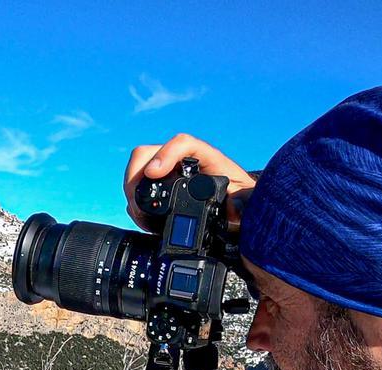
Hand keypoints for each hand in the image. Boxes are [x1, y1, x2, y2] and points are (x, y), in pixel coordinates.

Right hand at [124, 134, 256, 231]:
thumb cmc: (244, 199)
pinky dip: (134, 196)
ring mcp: (170, 170)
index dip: (166, 154)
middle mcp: (185, 160)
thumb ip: (243, 205)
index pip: (183, 143)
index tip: (155, 173)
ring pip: (140, 165)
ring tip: (138, 212)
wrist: (239, 206)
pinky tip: (141, 215)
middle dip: (136, 174)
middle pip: (149, 152)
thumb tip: (231, 211)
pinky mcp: (162, 183)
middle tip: (136, 202)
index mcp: (208, 158)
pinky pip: (139, 182)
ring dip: (132, 186)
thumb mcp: (250, 202)